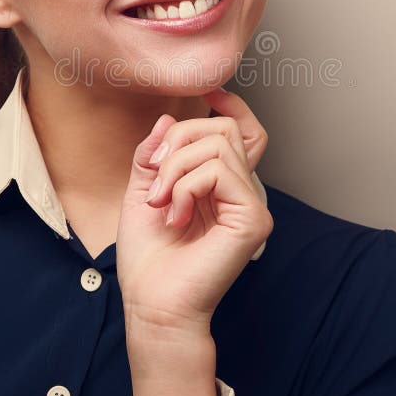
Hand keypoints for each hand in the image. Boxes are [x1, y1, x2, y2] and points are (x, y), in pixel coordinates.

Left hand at [116, 88, 272, 335]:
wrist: (152, 303)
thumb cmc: (149, 256)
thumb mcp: (143, 191)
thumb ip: (156, 154)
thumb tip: (169, 118)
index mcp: (221, 184)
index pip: (242, 131)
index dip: (230, 106)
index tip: (208, 92)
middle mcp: (241, 190)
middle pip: (223, 129)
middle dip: (179, 142)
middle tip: (155, 180)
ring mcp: (251, 204)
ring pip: (217, 146)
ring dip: (175, 169)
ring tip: (162, 202)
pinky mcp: (252, 218)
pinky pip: (218, 171)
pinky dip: (186, 186)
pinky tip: (176, 215)